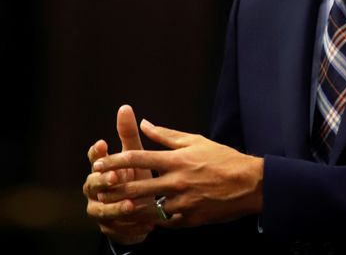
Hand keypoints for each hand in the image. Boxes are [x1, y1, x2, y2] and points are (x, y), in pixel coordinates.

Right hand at [83, 105, 156, 244]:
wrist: (139, 207)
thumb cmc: (135, 175)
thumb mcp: (135, 155)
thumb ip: (128, 135)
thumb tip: (125, 107)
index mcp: (100, 169)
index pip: (94, 159)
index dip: (96, 153)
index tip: (103, 144)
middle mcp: (94, 190)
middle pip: (91, 185)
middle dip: (103, 181)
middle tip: (116, 177)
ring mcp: (100, 210)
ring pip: (101, 210)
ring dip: (115, 208)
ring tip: (131, 205)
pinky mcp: (110, 228)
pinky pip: (116, 229)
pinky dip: (129, 226)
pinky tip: (144, 224)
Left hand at [92, 120, 263, 226]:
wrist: (249, 184)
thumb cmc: (223, 159)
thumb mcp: (195, 141)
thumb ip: (167, 135)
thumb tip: (144, 124)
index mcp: (177, 159)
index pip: (138, 158)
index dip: (114, 161)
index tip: (98, 163)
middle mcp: (176, 181)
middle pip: (134, 186)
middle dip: (112, 188)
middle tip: (96, 189)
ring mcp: (181, 202)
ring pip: (144, 208)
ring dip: (125, 208)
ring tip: (110, 207)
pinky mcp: (188, 219)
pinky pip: (162, 222)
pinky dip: (150, 220)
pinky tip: (138, 218)